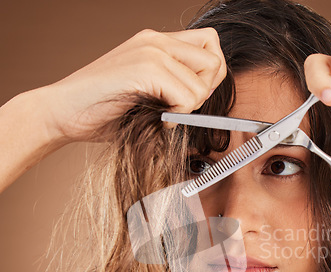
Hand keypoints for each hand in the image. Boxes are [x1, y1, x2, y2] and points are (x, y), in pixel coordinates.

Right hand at [41, 28, 225, 143]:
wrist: (63, 112)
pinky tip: (158, 118)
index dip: (212, 75)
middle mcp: (156, 40)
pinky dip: (177, 116)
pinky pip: (186, 98)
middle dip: (206, 90)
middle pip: (214, 60)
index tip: (193, 96)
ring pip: (203, 83)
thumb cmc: (102, 108)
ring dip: (189, 108)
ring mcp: (151, 52)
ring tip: (163, 114)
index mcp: (157, 42)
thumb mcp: (147, 90)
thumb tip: (208, 97)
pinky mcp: (144, 70)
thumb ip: (174, 84)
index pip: (210, 45)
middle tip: (181, 106)